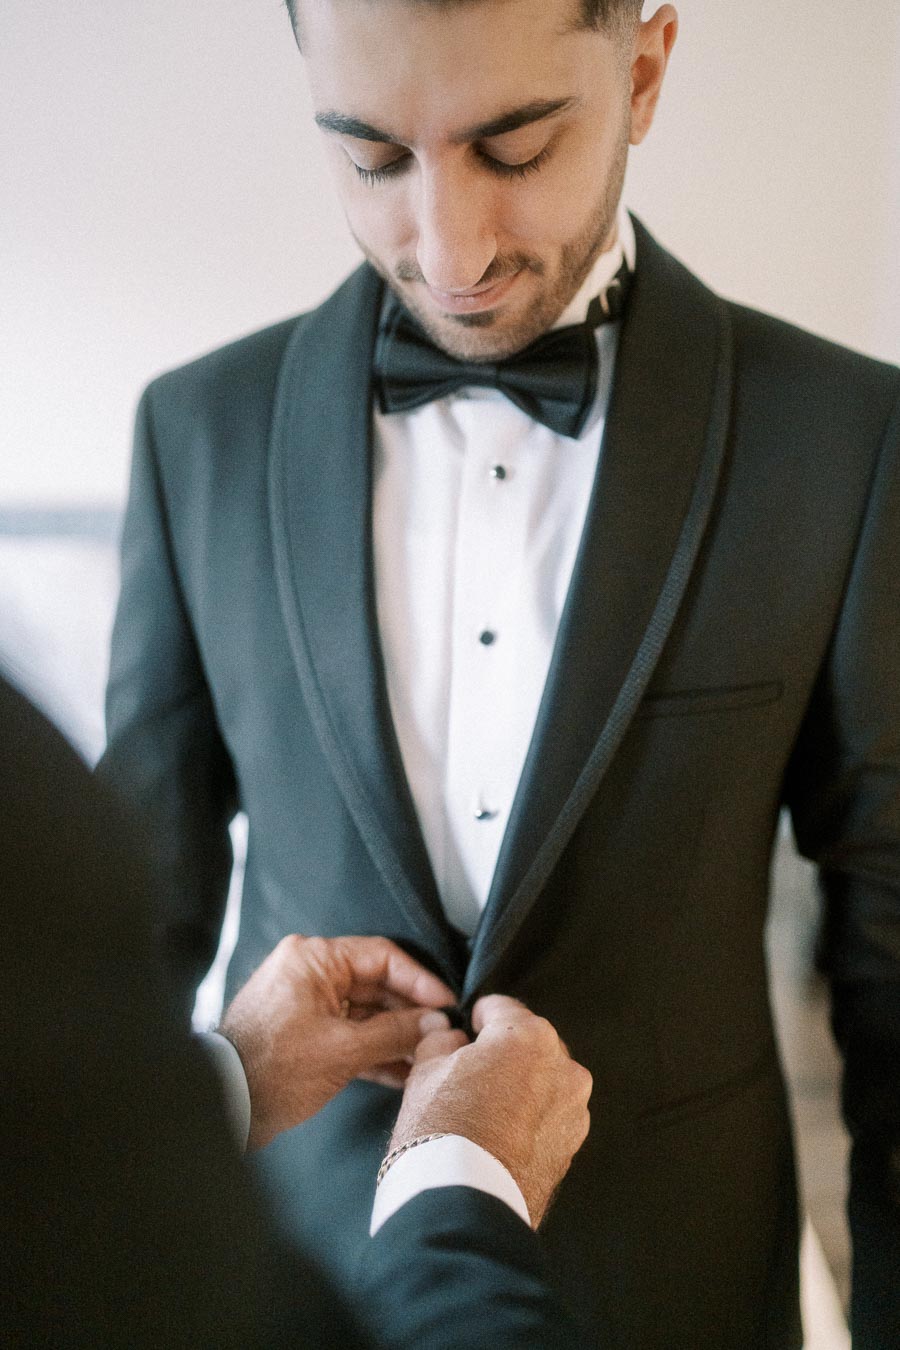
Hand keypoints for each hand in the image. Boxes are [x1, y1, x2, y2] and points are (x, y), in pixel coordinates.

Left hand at [219, 935, 454, 1149]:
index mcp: (313, 959)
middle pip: (376, 984)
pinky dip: (374, 1051)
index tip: (447, 1004)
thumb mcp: (343, 1050)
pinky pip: (349, 1034)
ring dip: (396, 1036)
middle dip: (411, 1013)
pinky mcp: (305, 1034)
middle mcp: (310, 973)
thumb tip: (435, 1023)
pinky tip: (404, 1073)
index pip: (382, 956)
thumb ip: (395, 1032)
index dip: (420, 981)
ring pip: (365, 1013)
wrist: (225, 1107)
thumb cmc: (274, 1069)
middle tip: (443, 1033)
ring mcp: (307, 1004)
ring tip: (429, 1056)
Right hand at [388, 994, 591, 1226]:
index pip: (502, 1008)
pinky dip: (531, 1116)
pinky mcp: (574, 1144)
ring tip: (486, 1108)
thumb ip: (441, 1039)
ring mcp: (574, 1107)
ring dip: (521, 1084)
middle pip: (529, 1043)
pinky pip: (550, 1114)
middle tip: (471, 1072)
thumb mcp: (426, 1070)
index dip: (478, 1015)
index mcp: (528, 1035)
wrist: (465, 1203)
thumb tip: (451, 1036)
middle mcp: (564, 1065)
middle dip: (503, 1051)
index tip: (467, 1026)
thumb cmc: (441, 1126)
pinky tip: (502, 1132)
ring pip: (544, 1080)